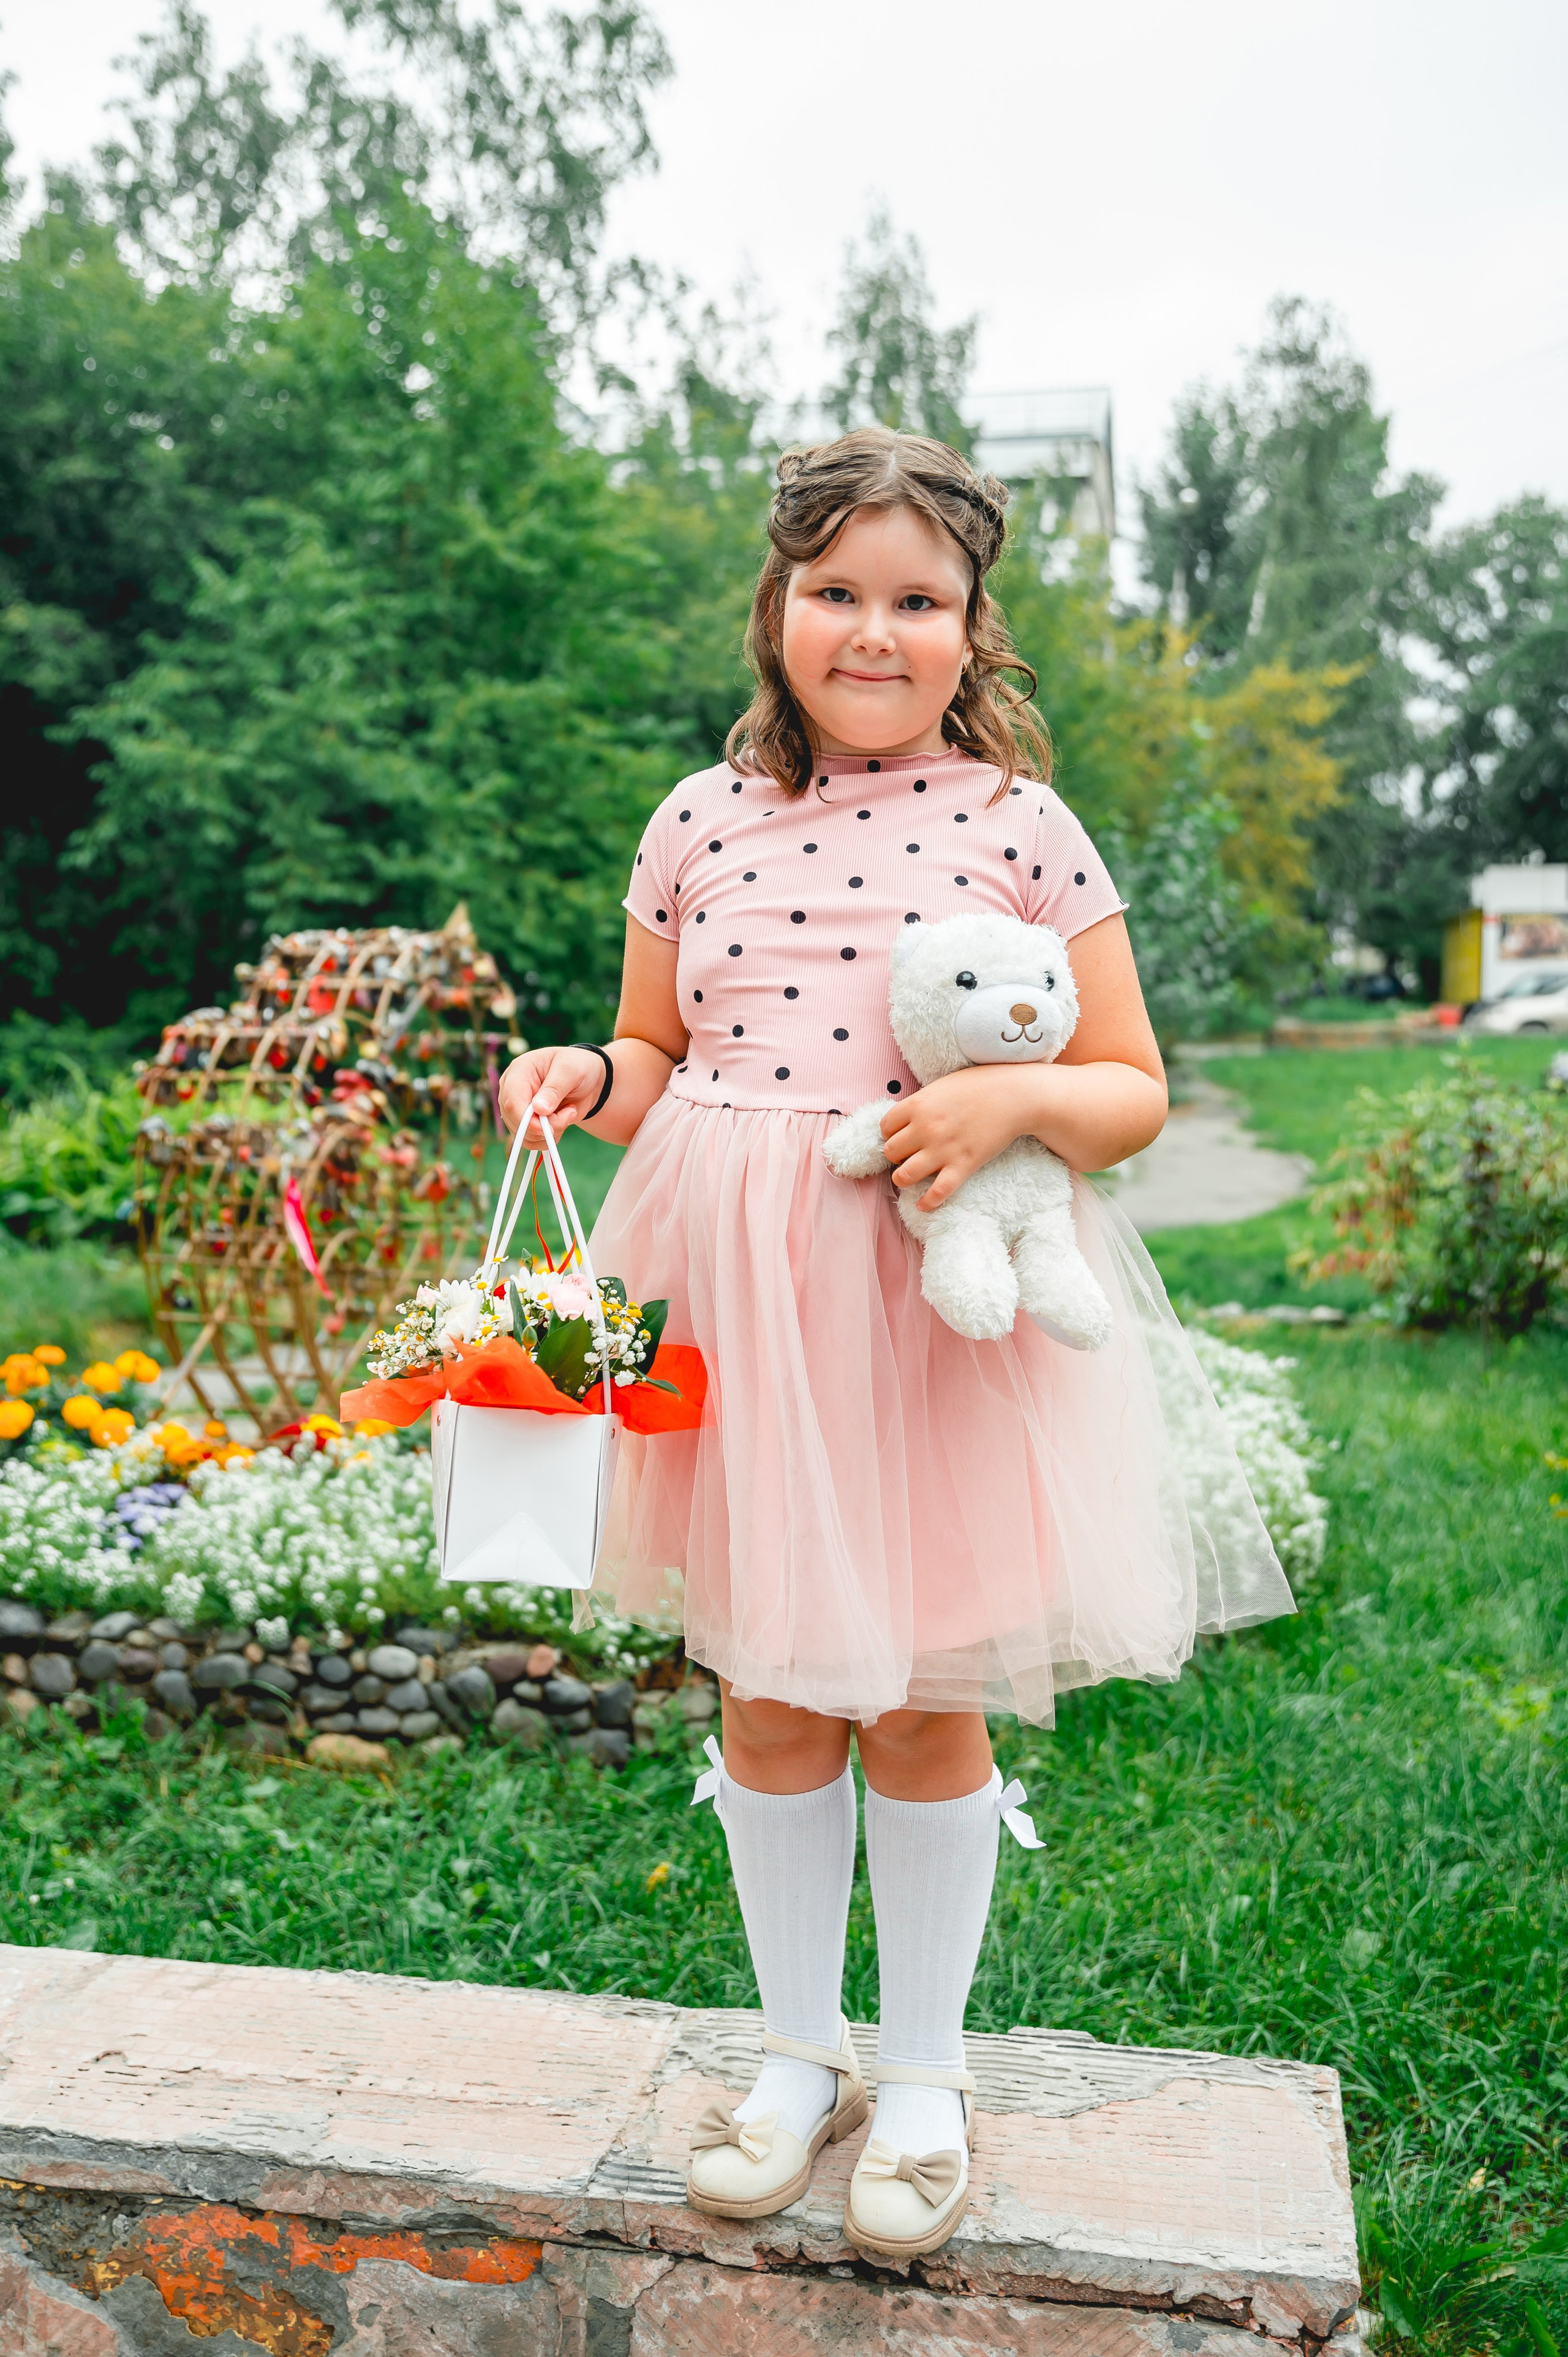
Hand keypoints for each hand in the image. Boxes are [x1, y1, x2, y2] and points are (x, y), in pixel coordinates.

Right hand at [497, 1046, 607, 1144]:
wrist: (587, 1079)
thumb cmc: (577, 1067)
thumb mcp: (570, 1071)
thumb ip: (554, 1089)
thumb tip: (539, 1109)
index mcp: (518, 1072)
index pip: (512, 1102)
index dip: (527, 1121)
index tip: (549, 1128)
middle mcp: (512, 1091)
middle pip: (517, 1123)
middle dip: (545, 1127)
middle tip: (569, 1113)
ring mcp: (518, 1108)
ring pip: (524, 1136)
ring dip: (551, 1132)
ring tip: (568, 1112)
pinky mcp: (526, 1122)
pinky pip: (532, 1141)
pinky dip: (550, 1137)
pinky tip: (562, 1120)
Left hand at [880, 1066, 1046, 1210]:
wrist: (1014, 1096)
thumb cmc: (979, 1086)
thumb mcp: (941, 1086)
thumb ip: (921, 1103)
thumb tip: (906, 1119)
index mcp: (917, 1105)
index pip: (885, 1127)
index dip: (890, 1133)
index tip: (899, 1135)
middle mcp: (925, 1129)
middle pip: (891, 1152)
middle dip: (896, 1155)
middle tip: (908, 1154)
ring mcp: (943, 1149)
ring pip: (904, 1176)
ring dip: (903, 1179)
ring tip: (910, 1176)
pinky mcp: (963, 1166)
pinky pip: (937, 1192)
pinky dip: (927, 1203)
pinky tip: (923, 1205)